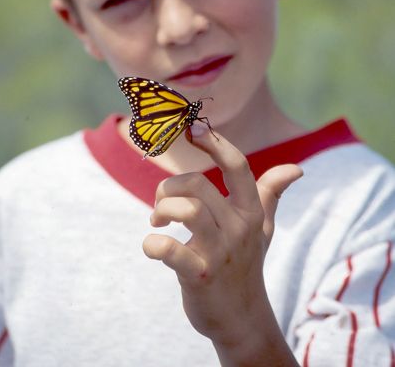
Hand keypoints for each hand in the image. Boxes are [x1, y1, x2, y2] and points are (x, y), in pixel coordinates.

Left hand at [143, 123, 301, 365]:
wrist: (241, 318)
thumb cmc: (246, 263)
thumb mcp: (262, 227)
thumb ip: (272, 193)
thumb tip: (297, 169)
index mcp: (251, 212)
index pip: (238, 166)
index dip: (215, 143)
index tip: (193, 129)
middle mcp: (238, 228)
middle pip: (198, 184)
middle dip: (169, 188)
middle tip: (162, 205)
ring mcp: (220, 253)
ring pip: (188, 210)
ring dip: (162, 210)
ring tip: (157, 223)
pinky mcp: (199, 276)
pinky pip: (170, 251)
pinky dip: (153, 244)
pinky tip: (152, 246)